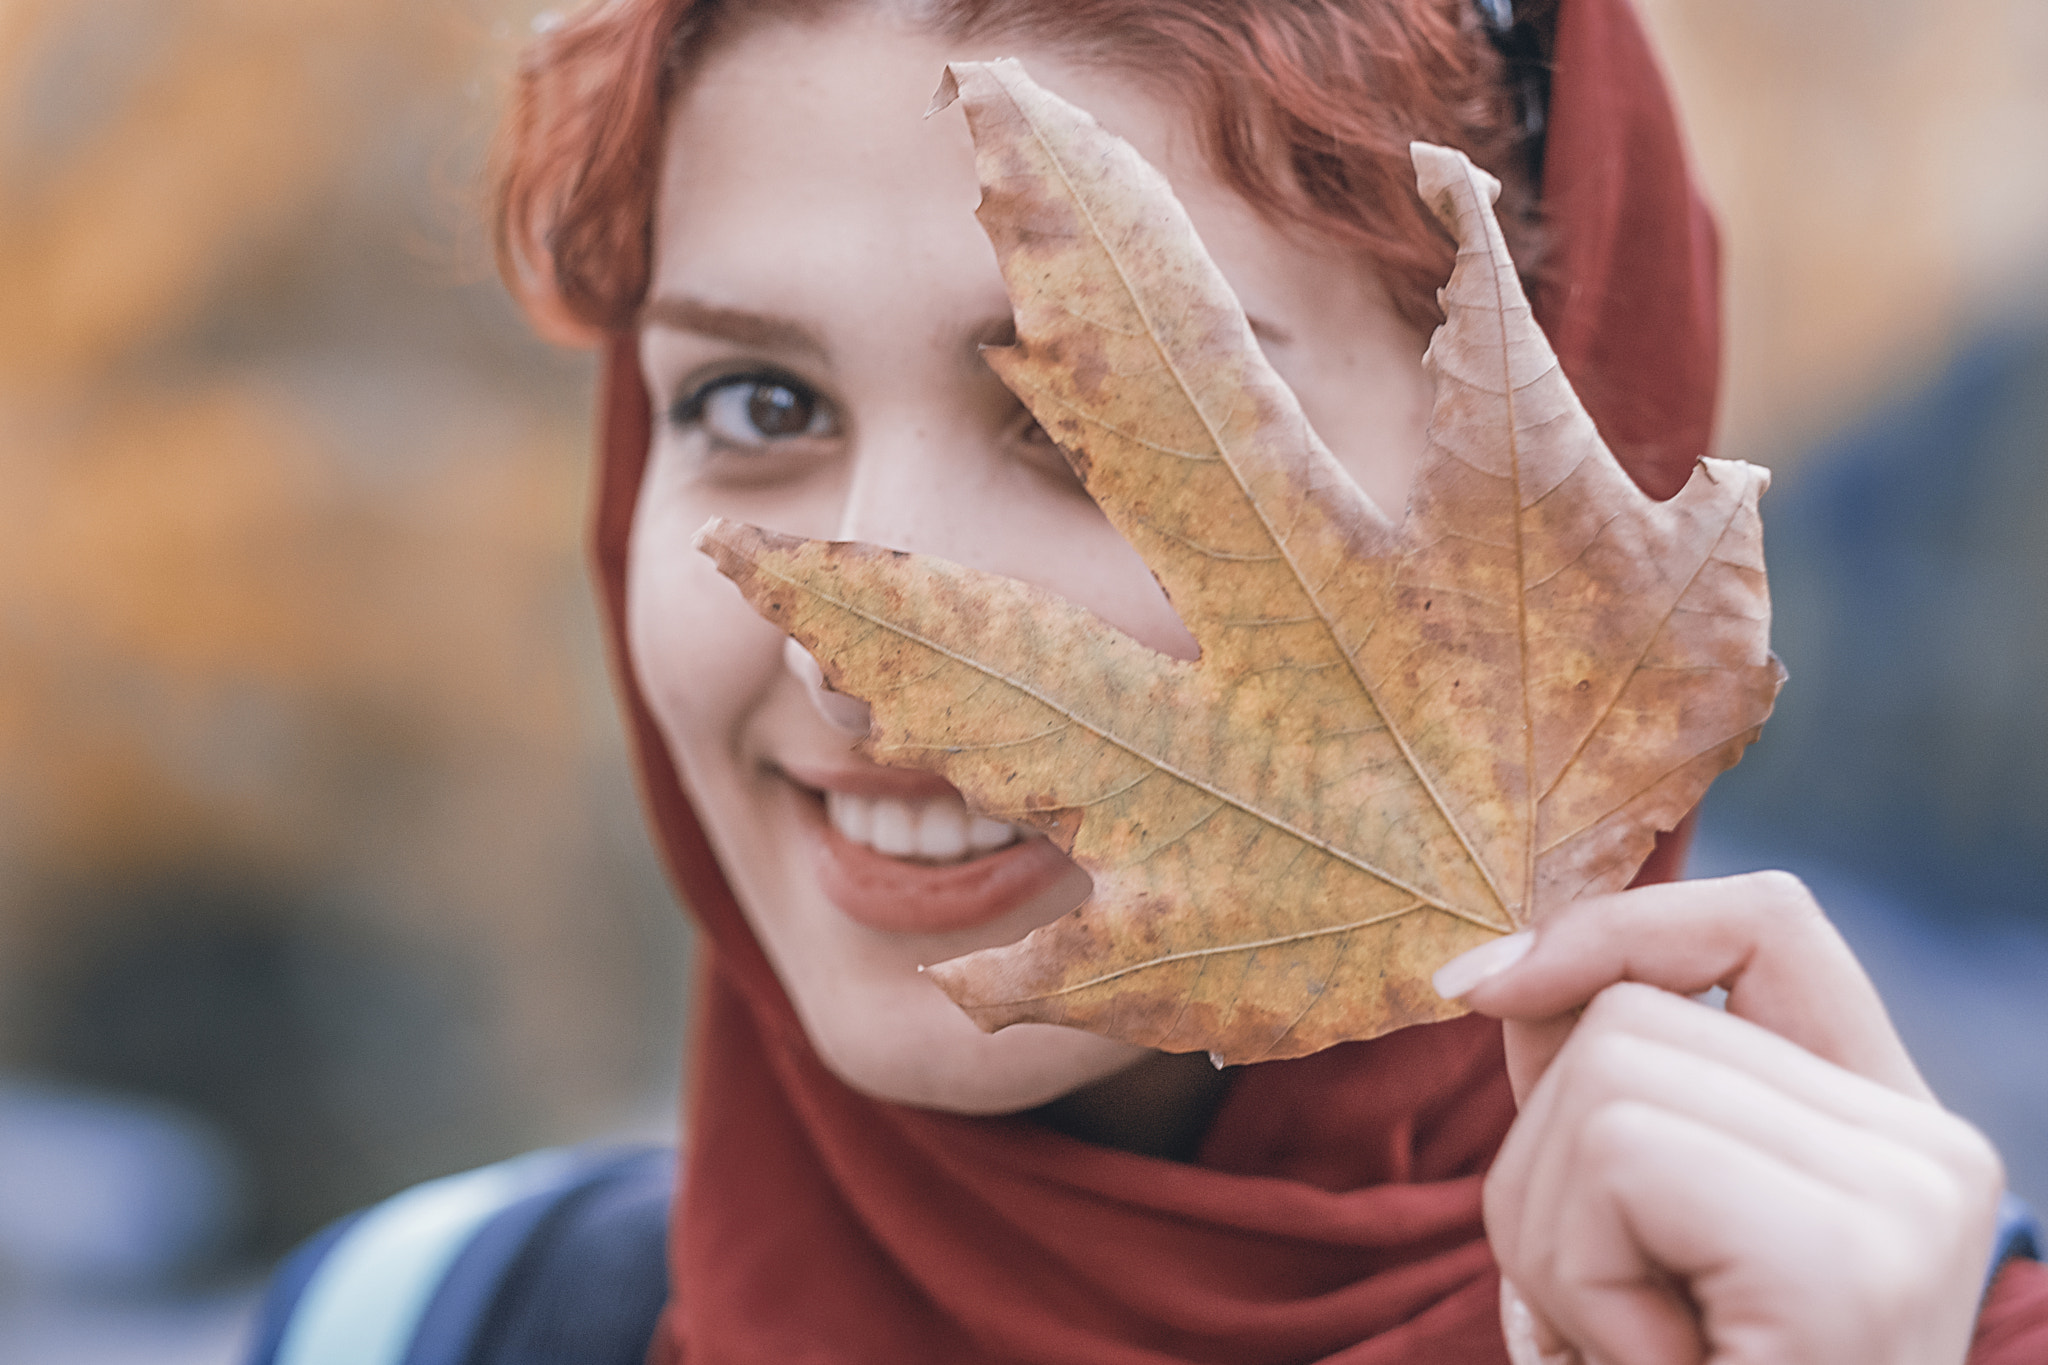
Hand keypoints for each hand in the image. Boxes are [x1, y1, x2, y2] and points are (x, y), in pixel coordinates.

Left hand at [1435, 871, 2005, 1364]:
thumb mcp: (1618, 1238)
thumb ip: (1590, 1099)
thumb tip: (1506, 974)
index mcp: (1886, 1129)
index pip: (1765, 923)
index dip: (1615, 925)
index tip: (1483, 986)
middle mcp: (1929, 1149)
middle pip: (1632, 1017)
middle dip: (1545, 1165)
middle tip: (1616, 1314)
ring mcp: (1911, 1199)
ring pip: (1605, 1079)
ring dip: (1554, 1234)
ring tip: (1641, 1349)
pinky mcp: (1857, 1259)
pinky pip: (1624, 1161)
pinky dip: (1583, 1280)